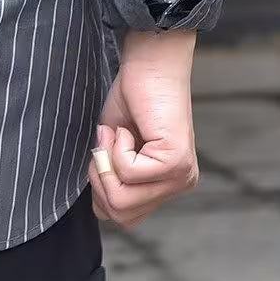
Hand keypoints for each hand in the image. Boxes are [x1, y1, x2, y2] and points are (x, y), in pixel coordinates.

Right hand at [89, 29, 198, 227]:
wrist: (151, 63)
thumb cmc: (133, 96)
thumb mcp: (114, 146)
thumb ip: (112, 178)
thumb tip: (101, 207)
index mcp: (165, 184)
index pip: (125, 217)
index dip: (100, 189)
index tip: (101, 152)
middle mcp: (178, 185)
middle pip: (122, 215)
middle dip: (100, 179)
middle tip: (104, 144)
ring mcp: (180, 176)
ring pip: (123, 199)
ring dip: (107, 163)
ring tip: (115, 134)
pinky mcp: (175, 162)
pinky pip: (129, 172)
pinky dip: (116, 147)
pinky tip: (127, 127)